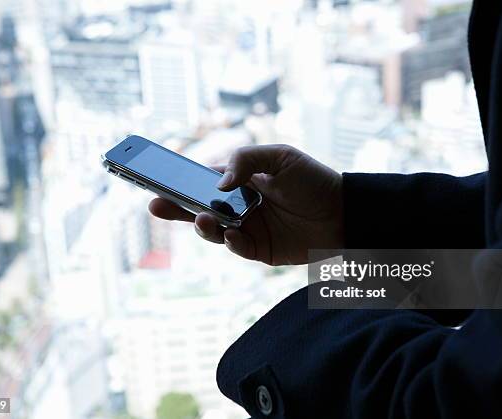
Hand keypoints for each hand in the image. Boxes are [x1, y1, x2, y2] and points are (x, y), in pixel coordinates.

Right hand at [149, 144, 342, 264]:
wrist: (345, 213)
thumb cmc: (313, 180)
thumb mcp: (280, 157)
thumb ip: (246, 161)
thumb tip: (217, 182)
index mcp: (242, 181)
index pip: (204, 180)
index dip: (181, 181)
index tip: (157, 179)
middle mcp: (240, 205)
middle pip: (200, 207)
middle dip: (177, 207)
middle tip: (156, 205)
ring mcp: (249, 228)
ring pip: (215, 231)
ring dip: (204, 226)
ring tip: (203, 219)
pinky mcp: (261, 250)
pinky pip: (238, 249)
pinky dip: (232, 243)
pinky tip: (232, 236)